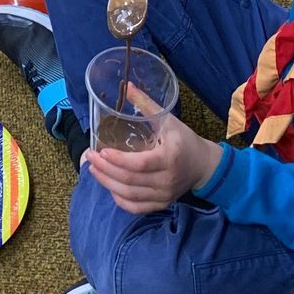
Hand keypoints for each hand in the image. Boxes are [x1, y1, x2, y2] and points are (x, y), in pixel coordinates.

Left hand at [83, 115, 221, 213]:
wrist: (204, 166)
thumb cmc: (184, 140)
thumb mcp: (169, 120)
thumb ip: (147, 104)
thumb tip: (127, 86)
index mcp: (169, 158)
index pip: (139, 164)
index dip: (118, 160)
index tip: (101, 150)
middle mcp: (166, 180)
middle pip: (130, 180)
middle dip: (105, 169)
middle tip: (89, 157)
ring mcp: (164, 195)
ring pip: (130, 195)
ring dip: (107, 183)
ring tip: (93, 169)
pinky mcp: (161, 204)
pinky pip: (136, 207)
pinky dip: (119, 199)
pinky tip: (108, 186)